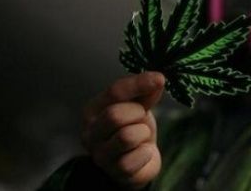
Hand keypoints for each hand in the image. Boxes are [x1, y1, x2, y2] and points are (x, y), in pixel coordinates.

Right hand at [81, 72, 164, 188]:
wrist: (139, 161)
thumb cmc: (134, 128)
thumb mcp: (139, 105)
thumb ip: (145, 92)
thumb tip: (158, 79)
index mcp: (93, 110)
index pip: (114, 92)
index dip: (139, 83)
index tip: (160, 78)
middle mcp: (90, 132)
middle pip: (115, 115)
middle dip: (137, 114)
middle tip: (141, 118)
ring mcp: (100, 154)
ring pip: (126, 137)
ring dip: (143, 133)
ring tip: (141, 136)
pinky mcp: (114, 171)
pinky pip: (135, 158)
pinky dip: (146, 153)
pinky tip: (143, 152)